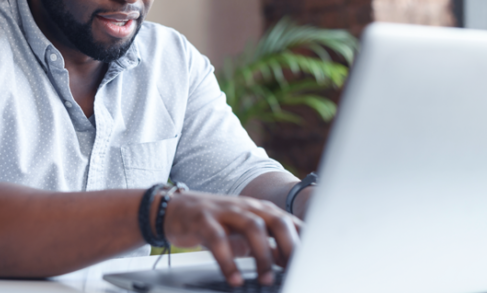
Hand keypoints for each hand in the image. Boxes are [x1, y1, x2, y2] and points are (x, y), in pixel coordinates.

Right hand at [162, 192, 300, 286]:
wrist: (174, 209)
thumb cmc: (215, 223)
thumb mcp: (245, 233)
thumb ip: (269, 245)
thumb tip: (292, 263)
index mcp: (260, 210)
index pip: (291, 223)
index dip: (304, 243)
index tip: (311, 265)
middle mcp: (246, 207)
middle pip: (277, 221)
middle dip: (289, 247)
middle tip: (294, 271)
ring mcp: (224, 211)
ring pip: (252, 227)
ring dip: (262, 255)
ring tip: (265, 280)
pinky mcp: (203, 219)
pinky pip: (218, 239)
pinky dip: (228, 260)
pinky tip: (234, 279)